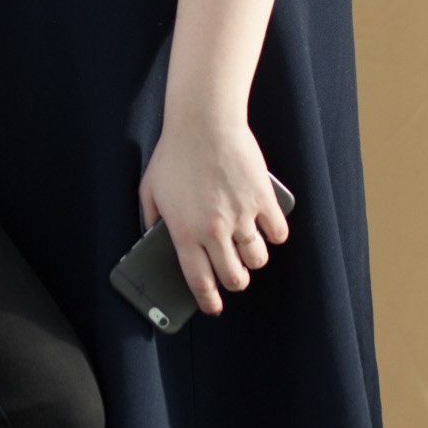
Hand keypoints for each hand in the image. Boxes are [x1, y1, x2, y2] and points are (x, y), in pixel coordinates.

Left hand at [139, 120, 288, 315]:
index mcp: (185, 233)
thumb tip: (152, 240)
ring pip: (258, 259)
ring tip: (248, 250)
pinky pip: (277, 232)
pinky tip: (268, 230)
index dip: (209, 301)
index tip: (213, 307)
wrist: (204, 121)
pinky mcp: (262, 199)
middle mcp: (214, 231)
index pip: (200, 283)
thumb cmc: (174, 154)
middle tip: (233, 275)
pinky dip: (275, 235)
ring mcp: (241, 216)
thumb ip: (150, 219)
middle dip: (234, 282)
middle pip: (234, 277)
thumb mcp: (150, 189)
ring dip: (254, 260)